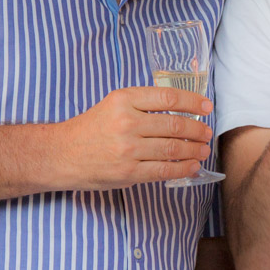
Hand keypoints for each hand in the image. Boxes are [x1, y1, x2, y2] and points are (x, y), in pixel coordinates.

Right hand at [55, 86, 213, 189]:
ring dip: (194, 150)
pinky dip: (183, 168)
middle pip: (174, 125)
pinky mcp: (128, 172)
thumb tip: (179, 111)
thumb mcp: (113, 104)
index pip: (168, 98)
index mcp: (124, 99)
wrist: (62, 154)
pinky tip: (192, 166)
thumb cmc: (90, 128)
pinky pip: (164, 170)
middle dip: (197, 130)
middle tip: (206, 132)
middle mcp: (127, 122)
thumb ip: (142, 104)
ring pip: (173, 148)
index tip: (206, 107)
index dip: (193, 102)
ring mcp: (128, 149)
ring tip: (203, 149)